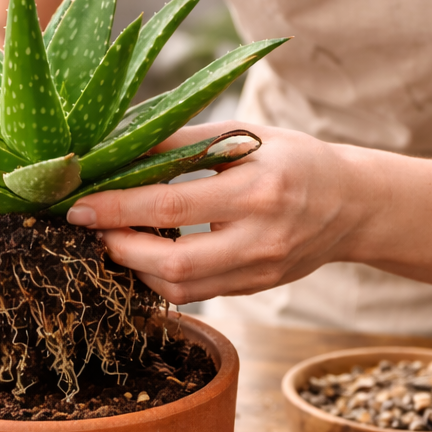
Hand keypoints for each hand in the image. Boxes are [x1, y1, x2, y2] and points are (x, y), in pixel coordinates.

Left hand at [65, 121, 365, 303]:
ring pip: (180, 288)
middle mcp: (261, 238)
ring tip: (114, 240)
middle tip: (90, 230)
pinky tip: (144, 256)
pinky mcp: (255, 290)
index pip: (170, 206)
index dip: (117, 210)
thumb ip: (182, 143)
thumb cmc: (293, 160)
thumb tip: (116, 147)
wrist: (353, 205)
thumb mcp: (245, 136)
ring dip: (135, 269)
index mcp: (259, 190)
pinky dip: (160, 278)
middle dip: (119, 248)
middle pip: (171, 263)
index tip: (79, 207)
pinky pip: (195, 294)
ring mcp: (260, 271)